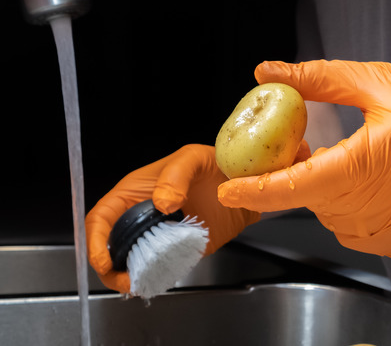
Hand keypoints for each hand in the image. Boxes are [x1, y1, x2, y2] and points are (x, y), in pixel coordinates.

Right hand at [85, 144, 263, 292]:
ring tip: (140, 284)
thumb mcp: (193, 158)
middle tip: (126, 281)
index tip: (103, 260)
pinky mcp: (177, 249)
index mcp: (134, 193)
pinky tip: (160, 279)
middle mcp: (141, 216)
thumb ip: (176, 176)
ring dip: (131, 276)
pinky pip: (159, 267)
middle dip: (110, 268)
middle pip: (110, 246)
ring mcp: (159, 235)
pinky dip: (155, 276)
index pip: (101, 217)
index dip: (96, 240)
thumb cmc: (214, 165)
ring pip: (131, 261)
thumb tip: (163, 203)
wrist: (242, 185)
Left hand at [218, 60, 390, 257]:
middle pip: (318, 201)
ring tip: (355, 163)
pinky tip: (373, 187)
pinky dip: (353, 213)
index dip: (264, 188)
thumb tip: (268, 73)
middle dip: (303, 177)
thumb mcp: (379, 81)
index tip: (232, 185)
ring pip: (337, 221)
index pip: (308, 182)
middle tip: (309, 149)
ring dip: (330, 195)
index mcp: (383, 157)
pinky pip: (361, 235)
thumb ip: (319, 80)